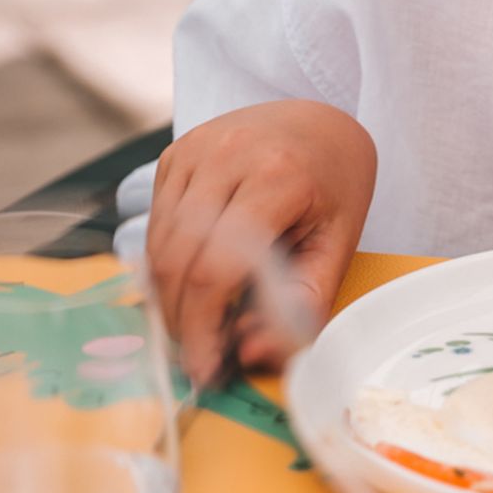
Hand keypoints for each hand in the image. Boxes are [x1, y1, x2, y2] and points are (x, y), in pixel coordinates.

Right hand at [147, 100, 377, 386]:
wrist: (318, 122)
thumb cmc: (334, 186)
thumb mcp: (337, 247)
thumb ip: (301, 305)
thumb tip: (250, 354)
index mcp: (276, 176)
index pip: (217, 267)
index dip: (204, 328)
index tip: (207, 371)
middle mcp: (225, 156)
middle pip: (176, 260)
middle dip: (181, 323)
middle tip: (198, 358)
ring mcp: (192, 151)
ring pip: (156, 246)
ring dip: (168, 299)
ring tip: (196, 328)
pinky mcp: (172, 155)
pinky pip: (155, 225)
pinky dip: (165, 265)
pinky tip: (192, 285)